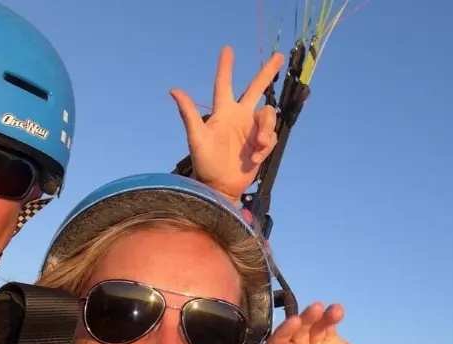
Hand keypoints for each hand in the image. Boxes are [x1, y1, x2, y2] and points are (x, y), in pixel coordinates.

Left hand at [170, 46, 284, 204]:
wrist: (220, 186)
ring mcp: (252, 129)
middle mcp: (239, 116)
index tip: (228, 49)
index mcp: (223, 112)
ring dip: (266, 131)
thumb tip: (173, 89)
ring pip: (269, 116)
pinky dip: (265, 147)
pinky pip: (271, 137)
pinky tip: (255, 159)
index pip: (224, 84)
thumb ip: (188, 113)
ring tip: (257, 148)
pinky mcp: (262, 144)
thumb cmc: (204, 163)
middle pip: (256, 89)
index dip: (226, 67)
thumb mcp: (196, 138)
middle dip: (267, 73)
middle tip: (278, 56)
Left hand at [266, 303, 406, 343]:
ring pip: (309, 327)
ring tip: (330, 310)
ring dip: (316, 316)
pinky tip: (338, 310)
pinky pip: (326, 326)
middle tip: (315, 309)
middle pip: (293, 334)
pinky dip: (330, 316)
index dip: (283, 334)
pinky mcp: (332, 343)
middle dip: (302, 321)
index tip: (296, 323)